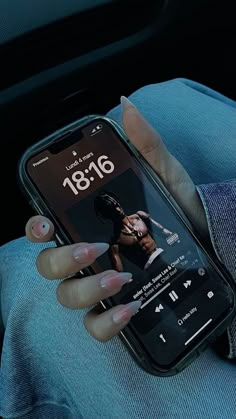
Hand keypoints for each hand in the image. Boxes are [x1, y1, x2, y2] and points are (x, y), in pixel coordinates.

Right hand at [25, 98, 207, 342]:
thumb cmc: (178, 210)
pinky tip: (129, 308)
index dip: (35, 228)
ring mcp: (100, 286)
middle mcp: (86, 258)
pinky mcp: (118, 312)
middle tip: (92, 248)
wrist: (210, 243)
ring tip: (119, 278)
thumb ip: (145, 145)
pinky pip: (97, 327)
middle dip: (62, 259)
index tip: (45, 225)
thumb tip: (128, 106)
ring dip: (86, 289)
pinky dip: (107, 322)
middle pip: (49, 266)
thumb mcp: (165, 176)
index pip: (45, 230)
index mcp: (88, 225)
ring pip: (68, 297)